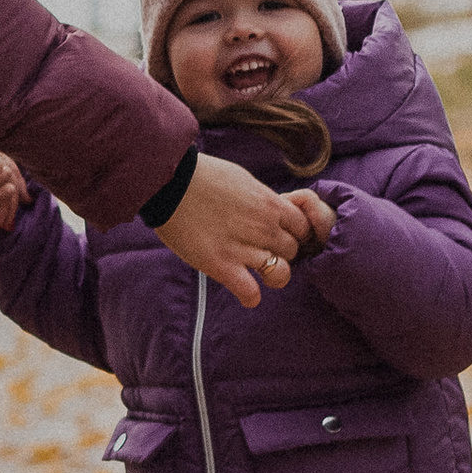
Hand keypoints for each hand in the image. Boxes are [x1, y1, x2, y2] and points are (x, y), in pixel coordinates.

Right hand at [156, 151, 321, 307]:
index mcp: (269, 203)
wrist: (168, 183)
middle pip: (293, 250)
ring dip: (271, 275)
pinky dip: (250, 296)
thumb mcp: (242, 179)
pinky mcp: (222, 266)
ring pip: (281, 274)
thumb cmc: (201, 176)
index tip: (278, 234)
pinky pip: (251, 292)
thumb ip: (260, 198)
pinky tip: (243, 291)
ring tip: (255, 271)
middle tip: (261, 250)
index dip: (293, 232)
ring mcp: (244, 248)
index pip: (302, 226)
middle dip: (281, 252)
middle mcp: (263, 227)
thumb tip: (271, 207)